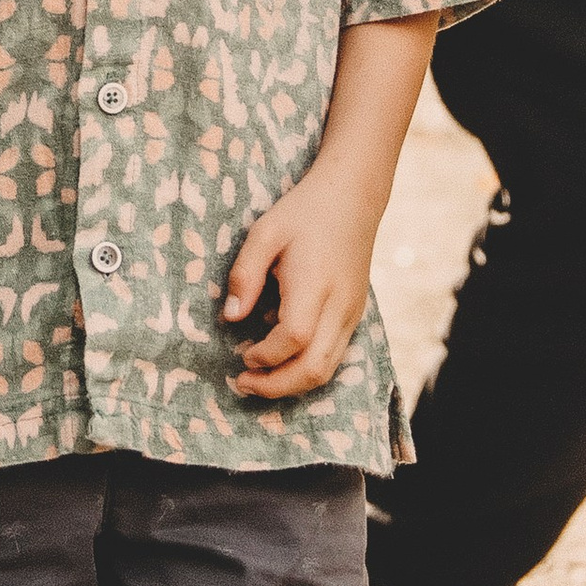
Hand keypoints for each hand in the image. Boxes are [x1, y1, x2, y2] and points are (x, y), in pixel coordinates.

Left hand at [222, 163, 379, 401]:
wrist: (353, 198)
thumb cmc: (304, 212)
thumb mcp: (265, 232)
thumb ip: (245, 275)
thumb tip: (230, 317)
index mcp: (316, 284)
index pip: (295, 338)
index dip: (266, 355)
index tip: (242, 355)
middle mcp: (340, 306)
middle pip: (315, 368)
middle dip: (277, 386)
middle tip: (244, 383)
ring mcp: (352, 314)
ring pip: (327, 369)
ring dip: (292, 384)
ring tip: (258, 379)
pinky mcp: (355, 316)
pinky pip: (333, 356)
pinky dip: (306, 368)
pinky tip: (282, 358)